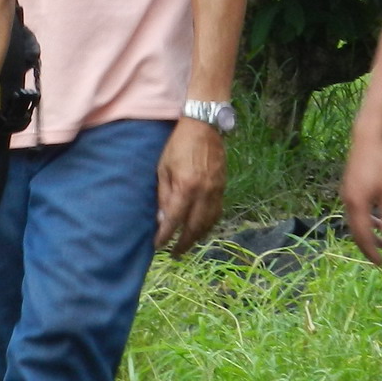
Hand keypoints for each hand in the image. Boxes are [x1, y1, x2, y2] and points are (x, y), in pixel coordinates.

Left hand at [156, 118, 227, 255]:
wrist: (204, 126)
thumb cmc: (178, 145)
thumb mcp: (163, 168)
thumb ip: (163, 195)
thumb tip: (162, 219)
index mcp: (186, 187)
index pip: (174, 219)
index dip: (166, 235)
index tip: (157, 245)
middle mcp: (204, 193)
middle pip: (194, 227)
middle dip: (184, 243)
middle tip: (174, 254)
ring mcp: (216, 190)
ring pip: (209, 222)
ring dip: (198, 237)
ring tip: (187, 244)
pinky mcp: (223, 187)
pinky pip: (217, 212)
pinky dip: (209, 224)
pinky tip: (201, 228)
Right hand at [340, 131, 381, 267]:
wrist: (367, 139)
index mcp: (358, 205)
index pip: (364, 236)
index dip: (372, 251)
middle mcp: (348, 202)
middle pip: (356, 232)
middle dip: (368, 246)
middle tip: (381, 257)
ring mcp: (346, 195)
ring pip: (355, 222)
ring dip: (368, 233)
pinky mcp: (349, 189)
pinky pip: (355, 211)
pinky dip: (365, 221)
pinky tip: (377, 220)